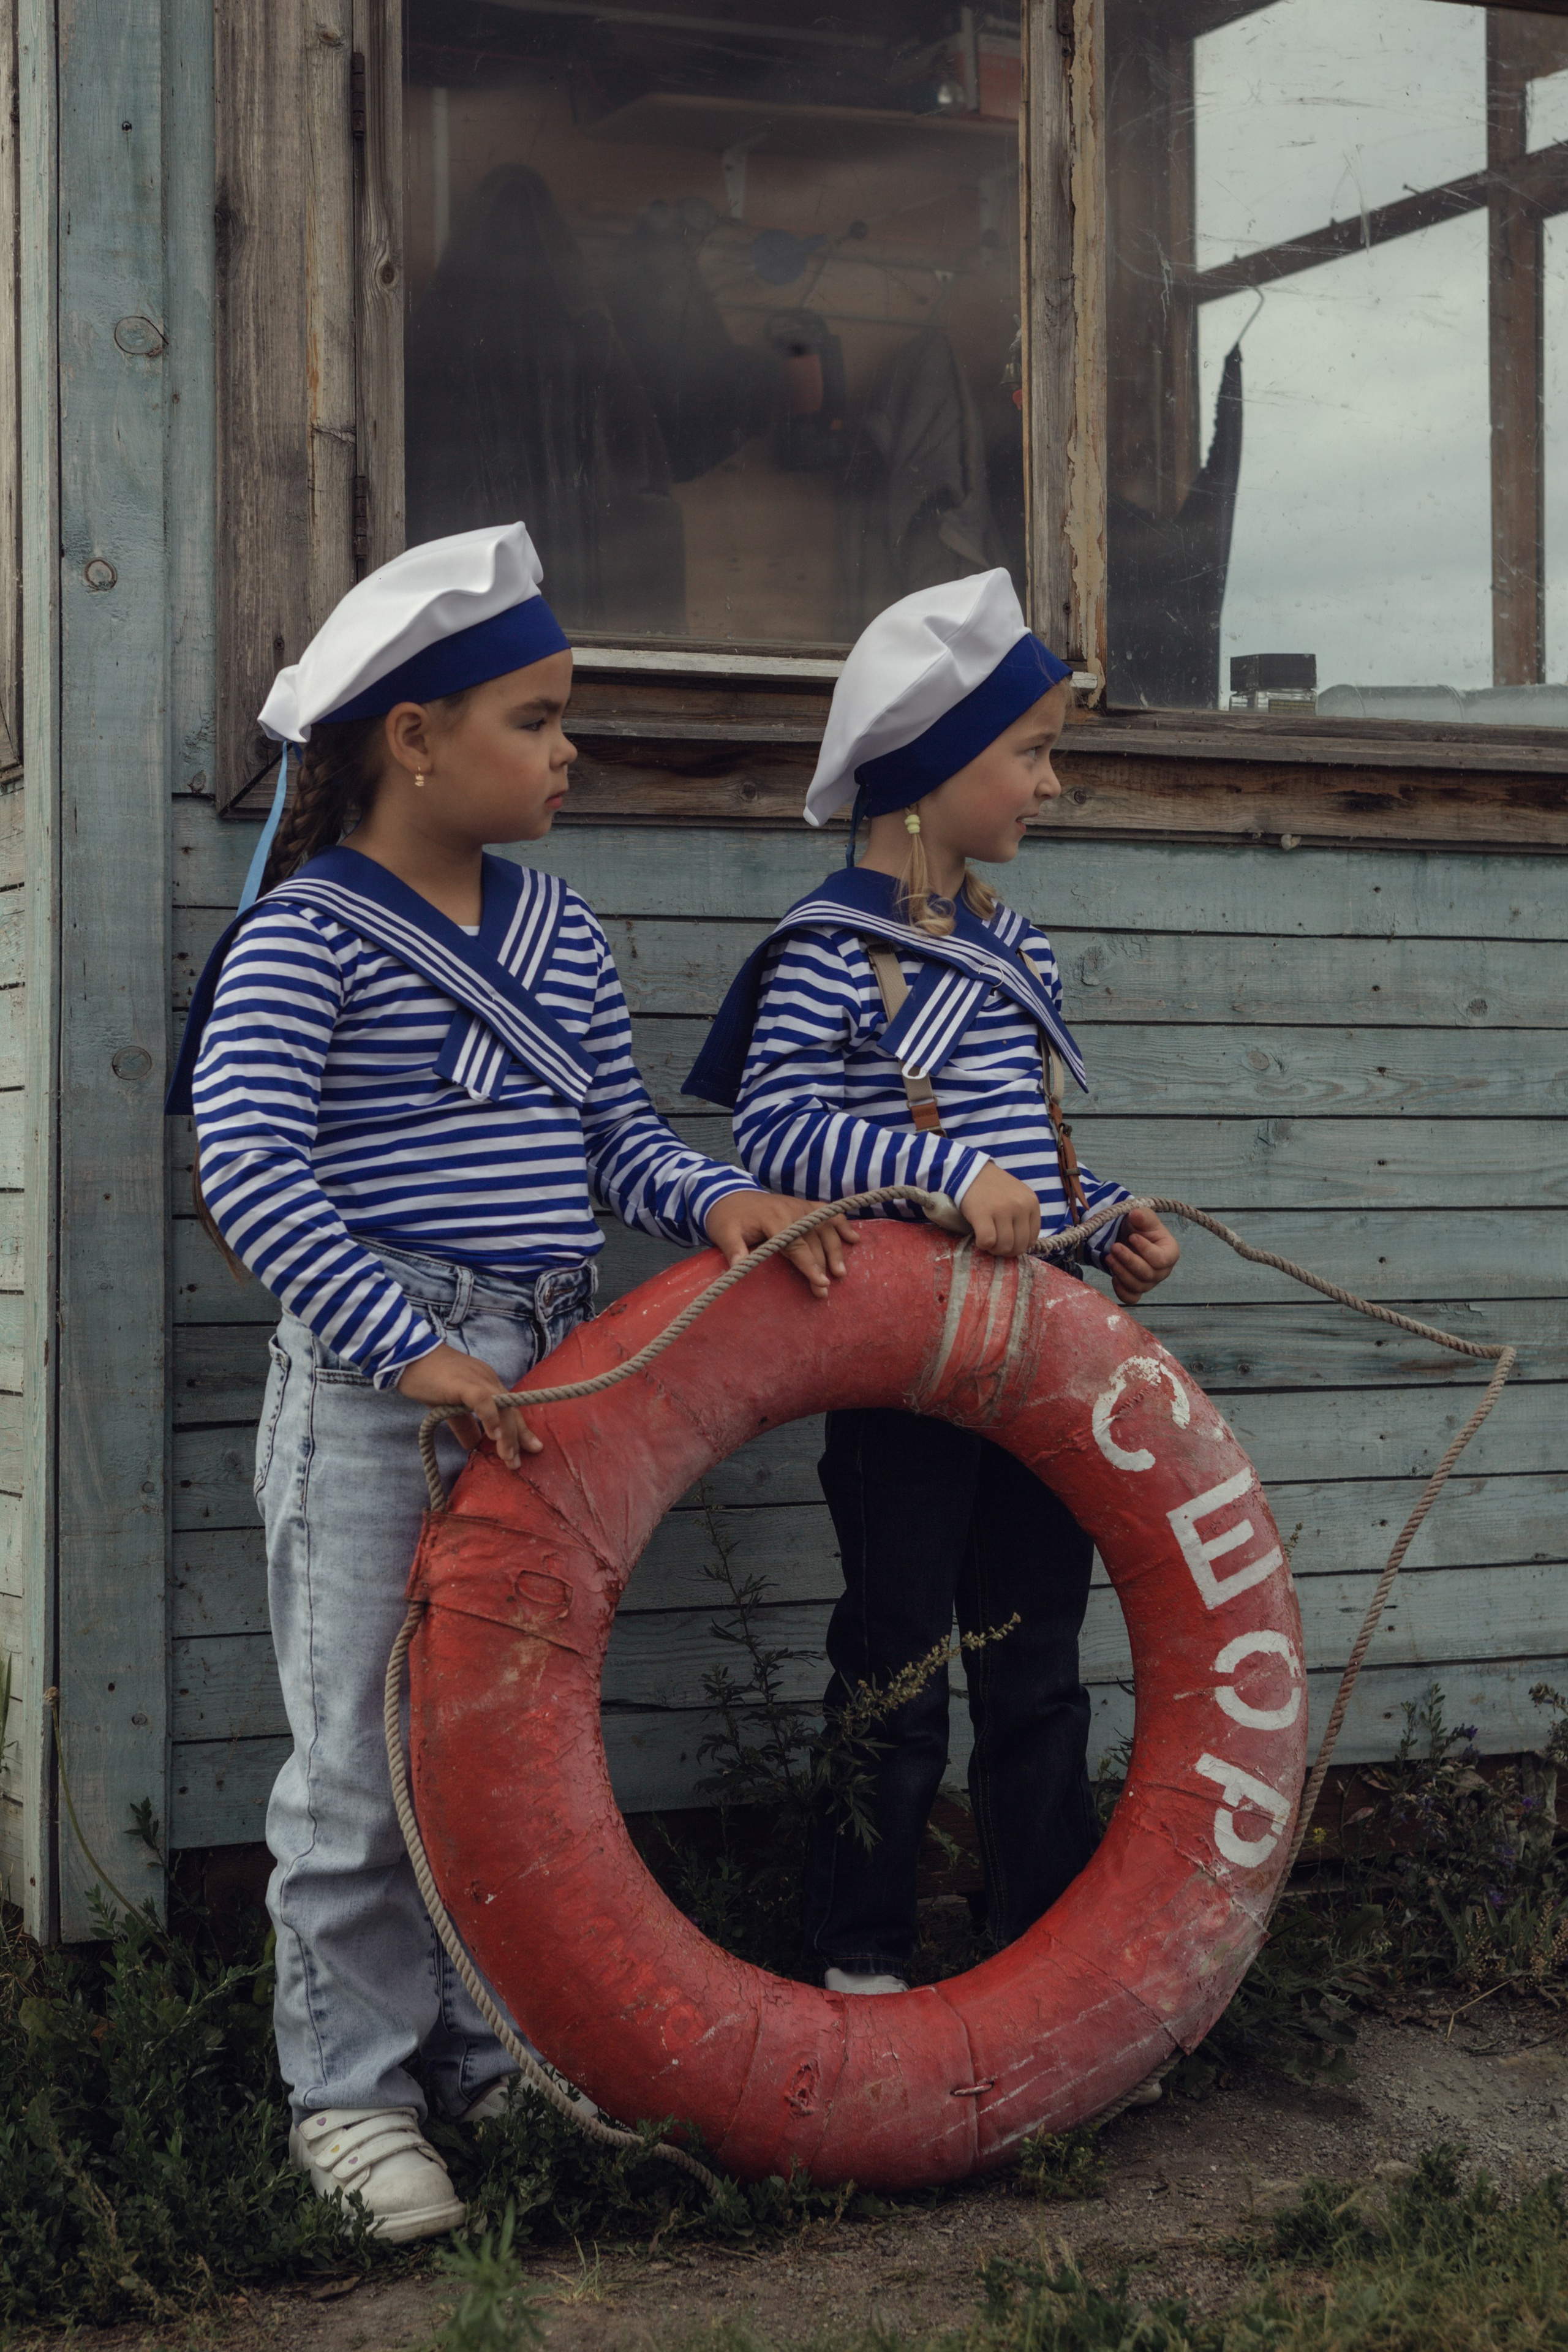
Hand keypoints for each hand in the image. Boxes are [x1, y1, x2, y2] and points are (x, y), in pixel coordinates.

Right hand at [396, 1340, 539, 1468]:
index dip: (520, 1429)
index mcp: (486, 1383)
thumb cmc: (426, 1378)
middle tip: (517, 1463)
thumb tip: (473, 1445)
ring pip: (501, 1407)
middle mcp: (488, 1379)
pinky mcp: (463, 1382)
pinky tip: (494, 1436)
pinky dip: (490, 1417)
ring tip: (509, 1457)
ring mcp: (477, 1379)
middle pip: (510, 1409)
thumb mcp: (448, 1405)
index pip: (509, 1408)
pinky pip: (482, 1400)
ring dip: (507, 1434)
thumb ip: (462, 1424)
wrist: (405, 1355)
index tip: (531, 1449)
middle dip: (517, 1438)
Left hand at [704, 1190, 858, 1299]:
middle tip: (825, 1290)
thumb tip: (738, 1267)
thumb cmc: (727, 1218)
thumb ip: (733, 1249)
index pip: (795, 1244)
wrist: (728, 1195)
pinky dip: (842, 1224)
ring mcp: (800, 1206)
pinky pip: (827, 1213)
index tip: (820, 1282)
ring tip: (842, 1272)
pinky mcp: (804, 1206)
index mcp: (773, 1218)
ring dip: (836, 1250)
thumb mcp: (723, 1233)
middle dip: (822, 1265)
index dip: (809, 1264)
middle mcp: (791, 1209)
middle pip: (813, 1240)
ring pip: (825, 1228)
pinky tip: (854, 1239)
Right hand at [958, 1162, 1040, 1256]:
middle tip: (996, 1244)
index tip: (1008, 1241)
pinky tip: (978, 1237)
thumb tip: (1021, 1245)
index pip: (1032, 1238)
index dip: (1019, 1245)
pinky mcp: (983, 1213)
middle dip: (1006, 1251)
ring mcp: (1002, 1209)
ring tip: (988, 1241)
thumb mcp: (1018, 1197)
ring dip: (994, 1249)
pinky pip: (988, 1241)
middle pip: (1019, 1245)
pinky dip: (982, 1245)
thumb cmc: (994, 1187)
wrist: (971, 1172)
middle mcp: (1020, 1206)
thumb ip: (1023, 1217)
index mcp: (1032, 1203)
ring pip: (1004, 1246)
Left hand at [1104, 1205, 1179, 1305]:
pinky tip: (1113, 1278)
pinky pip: (1131, 1298)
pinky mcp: (1136, 1289)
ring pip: (1138, 1286)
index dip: (1145, 1250)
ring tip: (1109, 1257)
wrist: (1127, 1236)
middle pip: (1148, 1274)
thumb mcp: (1142, 1217)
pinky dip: (1121, 1292)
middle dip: (1129, 1261)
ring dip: (1121, 1273)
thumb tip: (1136, 1215)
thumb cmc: (1140, 1227)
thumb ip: (1143, 1216)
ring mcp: (1150, 1282)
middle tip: (1114, 1247)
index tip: (1132, 1236)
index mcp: (1170, 1253)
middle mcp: (1162, 1271)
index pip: (1160, 1259)